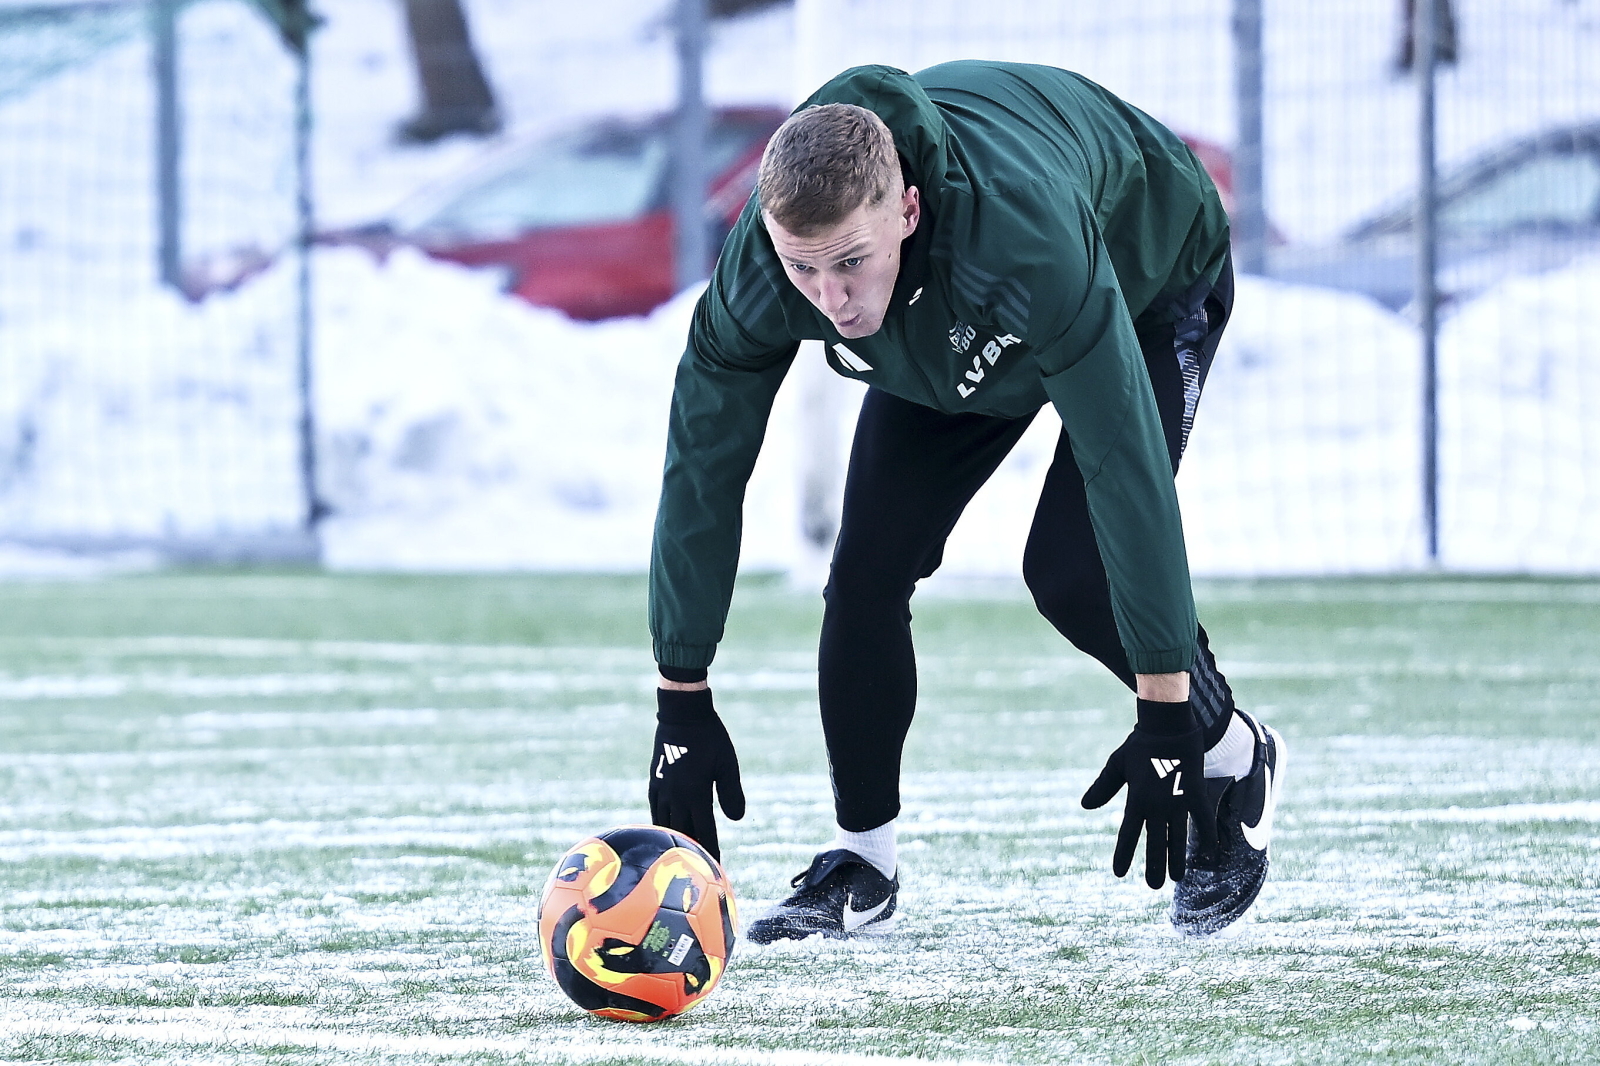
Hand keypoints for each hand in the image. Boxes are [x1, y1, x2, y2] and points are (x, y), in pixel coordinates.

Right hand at [649, 686, 745, 861]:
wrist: (682, 714)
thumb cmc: (710, 738)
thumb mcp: (727, 764)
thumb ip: (731, 793)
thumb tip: (737, 819)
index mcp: (697, 794)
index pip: (704, 832)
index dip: (711, 851)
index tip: (715, 868)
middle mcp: (677, 796)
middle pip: (683, 833)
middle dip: (692, 852)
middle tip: (698, 869)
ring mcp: (663, 789)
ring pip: (665, 824)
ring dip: (673, 840)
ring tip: (680, 856)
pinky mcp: (655, 780)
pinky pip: (654, 809)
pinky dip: (658, 823)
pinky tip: (662, 830)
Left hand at [1081, 698, 1214, 888]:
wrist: (1168, 726)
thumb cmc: (1139, 745)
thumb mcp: (1117, 766)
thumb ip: (1103, 787)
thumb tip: (1084, 806)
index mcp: (1136, 799)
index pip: (1127, 834)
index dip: (1123, 854)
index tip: (1119, 873)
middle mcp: (1157, 805)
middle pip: (1154, 843)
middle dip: (1153, 866)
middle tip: (1152, 886)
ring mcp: (1178, 801)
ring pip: (1178, 838)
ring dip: (1177, 859)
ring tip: (1176, 878)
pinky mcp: (1196, 794)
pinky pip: (1203, 821)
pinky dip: (1208, 837)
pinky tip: (1211, 855)